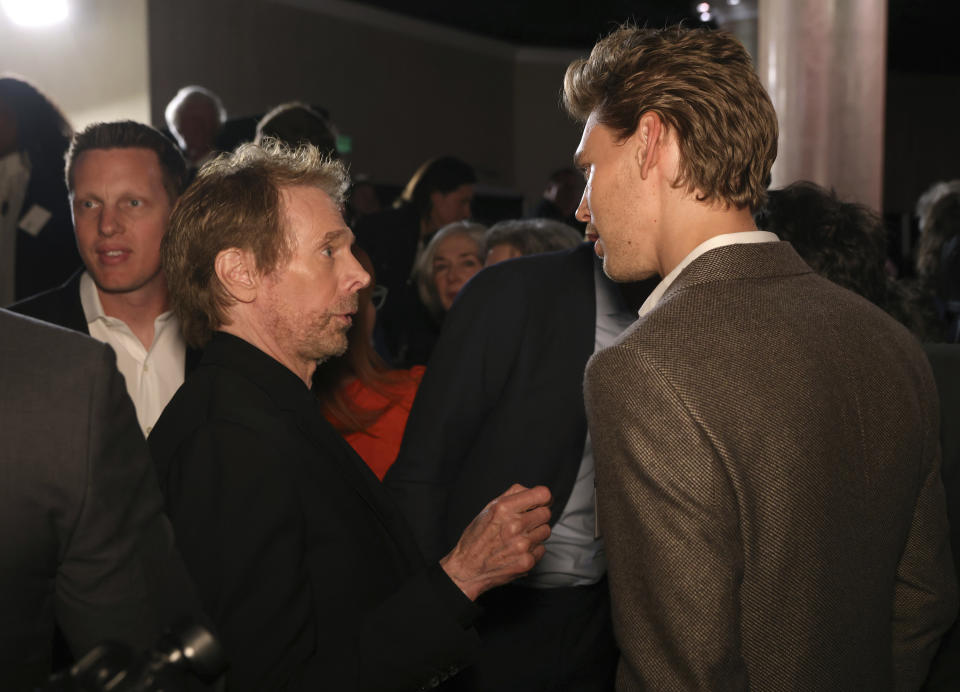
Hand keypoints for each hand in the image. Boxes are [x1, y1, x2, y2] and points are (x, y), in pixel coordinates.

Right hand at [439, 484, 551, 600]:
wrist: (468, 568)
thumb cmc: (477, 537)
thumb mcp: (489, 508)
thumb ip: (512, 494)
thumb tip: (533, 491)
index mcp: (504, 508)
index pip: (543, 495)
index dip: (544, 498)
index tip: (540, 502)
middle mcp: (514, 526)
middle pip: (546, 513)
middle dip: (537, 515)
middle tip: (524, 522)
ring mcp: (522, 545)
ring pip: (546, 531)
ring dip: (536, 533)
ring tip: (519, 537)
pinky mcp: (527, 561)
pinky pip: (541, 548)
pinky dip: (533, 549)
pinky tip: (518, 550)